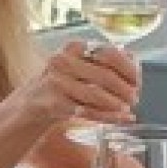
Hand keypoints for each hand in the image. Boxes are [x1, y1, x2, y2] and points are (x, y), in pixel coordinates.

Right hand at [20, 40, 138, 129]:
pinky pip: (85, 111)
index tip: (138, 79)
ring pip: (94, 94)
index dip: (127, 68)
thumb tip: (134, 62)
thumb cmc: (60, 86)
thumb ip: (104, 63)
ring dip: (116, 104)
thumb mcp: (79, 68)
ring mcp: (55, 82)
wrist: (29, 105)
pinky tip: (119, 119)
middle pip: (103, 74)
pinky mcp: (52, 103)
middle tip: (136, 98)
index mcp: (73, 48)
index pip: (107, 53)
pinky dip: (106, 117)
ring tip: (128, 110)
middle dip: (124, 88)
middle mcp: (62, 61)